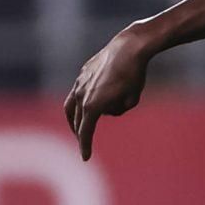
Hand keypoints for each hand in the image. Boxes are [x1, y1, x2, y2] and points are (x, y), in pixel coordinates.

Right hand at [63, 25, 157, 159]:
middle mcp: (82, 95)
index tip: (85, 157)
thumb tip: (107, 107)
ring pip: (71, 106)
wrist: (129, 47)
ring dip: (74, 119)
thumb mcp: (131, 100)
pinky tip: (88, 103)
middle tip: (84, 143)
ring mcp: (80, 83)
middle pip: (77, 121)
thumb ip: (118, 110)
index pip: (85, 132)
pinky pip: (77, 92)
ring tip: (78, 126)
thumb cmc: (134, 75)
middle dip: (80, 134)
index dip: (85, 146)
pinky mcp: (83, 73)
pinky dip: (80, 102)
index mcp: (92, 106)